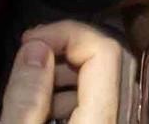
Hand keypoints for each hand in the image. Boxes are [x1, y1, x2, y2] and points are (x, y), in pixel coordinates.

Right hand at [0, 22, 133, 123]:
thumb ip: (25, 99)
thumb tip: (36, 49)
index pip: (106, 52)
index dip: (67, 33)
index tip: (30, 41)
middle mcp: (124, 123)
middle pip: (114, 62)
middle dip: (69, 48)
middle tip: (30, 53)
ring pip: (110, 83)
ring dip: (71, 72)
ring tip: (31, 83)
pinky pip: (105, 106)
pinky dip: (76, 96)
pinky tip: (45, 108)